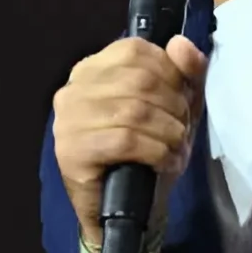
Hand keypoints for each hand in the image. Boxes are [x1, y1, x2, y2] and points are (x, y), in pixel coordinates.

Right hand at [52, 33, 208, 248]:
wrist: (124, 208)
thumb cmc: (148, 148)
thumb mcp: (175, 103)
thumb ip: (184, 70)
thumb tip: (181, 43)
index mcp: (93, 67)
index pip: (136, 51)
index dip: (171, 73)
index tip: (184, 99)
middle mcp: (73, 88)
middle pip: (139, 81)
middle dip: (174, 106)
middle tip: (183, 131)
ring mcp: (67, 121)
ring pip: (134, 111)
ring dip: (169, 131)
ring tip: (178, 148)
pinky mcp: (70, 152)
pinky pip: (125, 140)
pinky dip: (155, 150)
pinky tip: (165, 161)